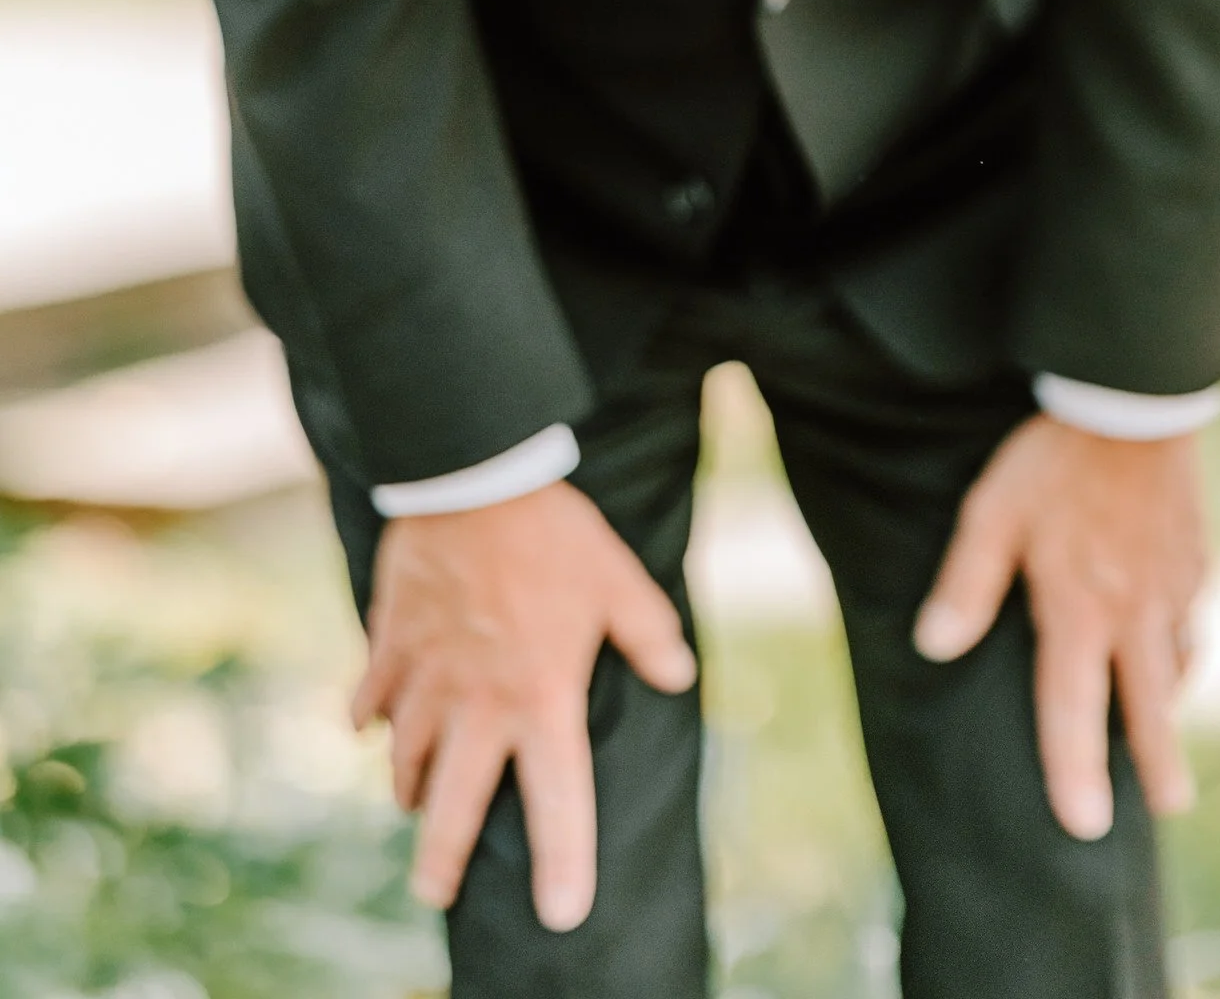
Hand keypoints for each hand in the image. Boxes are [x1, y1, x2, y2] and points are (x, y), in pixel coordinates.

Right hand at [350, 479, 696, 931]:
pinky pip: (371, 699)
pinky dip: (370, 718)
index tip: (561, 914)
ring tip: (415, 803)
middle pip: (454, 806)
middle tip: (435, 894)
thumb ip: (647, 633)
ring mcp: (426, 678)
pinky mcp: (390, 645)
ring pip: (407, 757)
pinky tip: (371, 727)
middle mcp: (479, 704)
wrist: (472, 478)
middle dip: (443, 860)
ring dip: (412, 786)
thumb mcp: (618, 580)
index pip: (557, 800)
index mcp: (542, 697)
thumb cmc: (553, 534)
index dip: (562, 862)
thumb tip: (677, 673)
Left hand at [913, 417, 1204, 838]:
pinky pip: (1191, 617)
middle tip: (1170, 808)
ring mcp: (1174, 584)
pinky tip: (1175, 645)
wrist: (1132, 397)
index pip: (1073, 709)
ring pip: (1177, 662)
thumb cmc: (1052, 457)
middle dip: (1160, 762)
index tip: (1084, 827)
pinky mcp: (1195, 555)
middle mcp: (1135, 611)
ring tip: (1165, 732)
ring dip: (1171, 703)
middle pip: (1149, 705)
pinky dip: (1183, 645)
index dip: (1075, 771)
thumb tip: (934, 648)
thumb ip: (966, 584)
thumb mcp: (992, 512)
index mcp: (1081, 608)